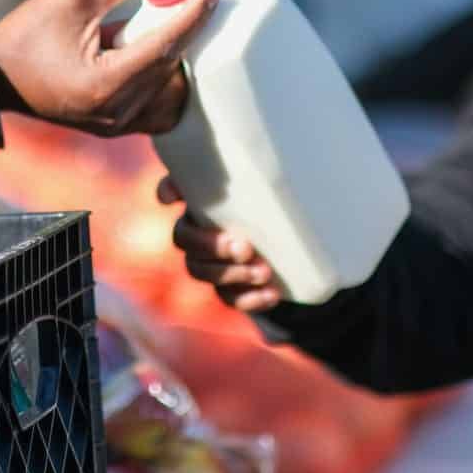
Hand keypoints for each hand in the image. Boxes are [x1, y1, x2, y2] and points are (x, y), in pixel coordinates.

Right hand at [0, 0, 218, 136]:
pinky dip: (165, 79)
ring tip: (177, 24)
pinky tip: (163, 53)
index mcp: (105, 83)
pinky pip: (157, 107)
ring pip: (169, 91)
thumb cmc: (25, 37)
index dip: (193, 14)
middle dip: (187, 31)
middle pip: (172, 68)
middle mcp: (117, 112)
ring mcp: (118, 126)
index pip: (165, 45)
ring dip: (177, 58)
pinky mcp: (116, 127)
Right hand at [157, 176, 284, 312]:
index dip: (168, 190)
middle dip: (213, 246)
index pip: (171, 189)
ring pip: (202, 272)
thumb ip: (240, 173)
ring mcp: (212, 264)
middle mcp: (199, 231)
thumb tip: (199, 178)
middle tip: (245, 248)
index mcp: (203, 201)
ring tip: (264, 272)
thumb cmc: (279, 210)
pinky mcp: (230, 290)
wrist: (304, 251)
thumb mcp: (267, 187)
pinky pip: (229, 298)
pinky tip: (272, 294)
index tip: (173, 199)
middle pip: (185, 241)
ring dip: (233, 273)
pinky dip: (251, 298)